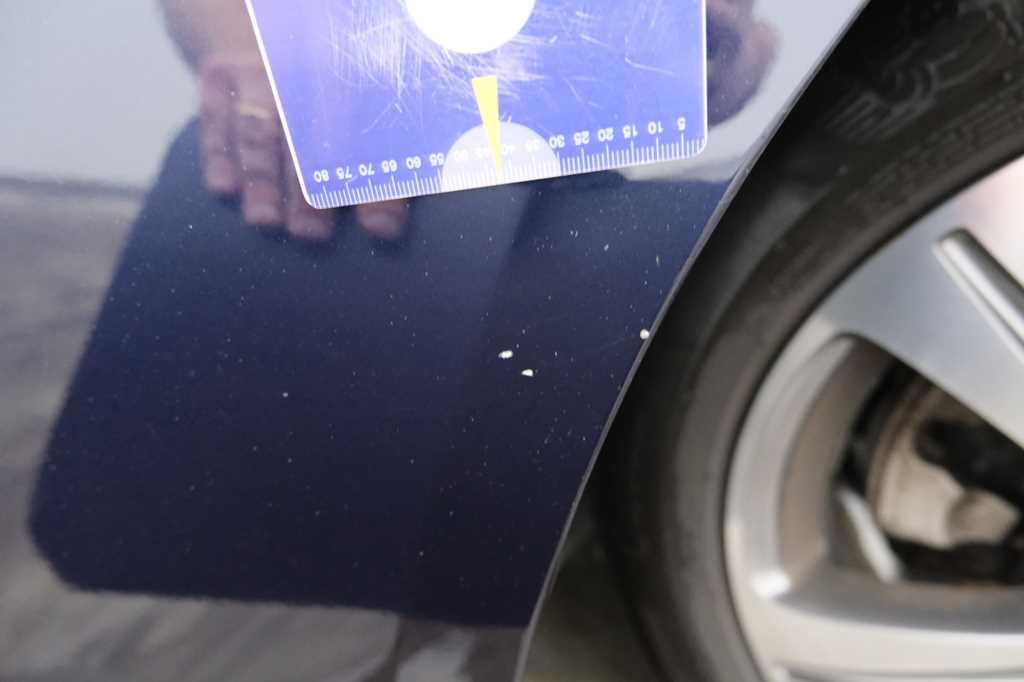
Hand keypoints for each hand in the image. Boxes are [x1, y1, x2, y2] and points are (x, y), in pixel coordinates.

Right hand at [199, 53, 407, 240]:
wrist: (276, 36)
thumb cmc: (338, 101)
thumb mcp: (371, 115)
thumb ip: (386, 168)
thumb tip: (384, 227)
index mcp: (361, 84)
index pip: (373, 139)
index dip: (376, 185)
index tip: (378, 228)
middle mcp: (310, 73)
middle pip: (311, 136)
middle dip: (310, 188)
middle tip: (310, 233)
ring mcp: (262, 71)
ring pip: (261, 127)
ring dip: (263, 177)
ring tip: (264, 220)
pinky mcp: (221, 75)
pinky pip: (215, 115)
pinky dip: (218, 153)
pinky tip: (224, 189)